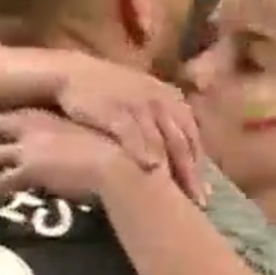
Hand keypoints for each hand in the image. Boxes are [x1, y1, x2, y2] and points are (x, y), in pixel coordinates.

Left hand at [0, 108, 138, 205]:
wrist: (114, 161)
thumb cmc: (113, 148)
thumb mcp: (91, 133)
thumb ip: (76, 138)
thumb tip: (75, 147)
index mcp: (49, 116)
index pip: (18, 111)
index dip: (4, 110)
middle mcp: (34, 128)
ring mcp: (28, 148)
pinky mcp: (28, 170)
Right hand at [52, 56, 204, 202]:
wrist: (72, 73)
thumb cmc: (109, 89)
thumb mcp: (143, 95)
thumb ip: (163, 116)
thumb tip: (177, 147)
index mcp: (169, 97)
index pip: (191, 135)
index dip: (199, 164)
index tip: (203, 190)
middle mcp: (159, 100)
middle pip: (181, 142)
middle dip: (190, 174)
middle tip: (198, 201)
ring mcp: (137, 105)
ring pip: (161, 141)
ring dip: (171, 169)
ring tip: (177, 196)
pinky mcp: (115, 110)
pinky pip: (132, 134)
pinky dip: (142, 152)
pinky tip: (149, 170)